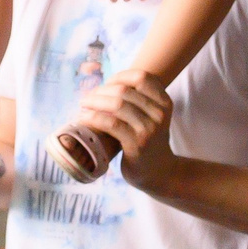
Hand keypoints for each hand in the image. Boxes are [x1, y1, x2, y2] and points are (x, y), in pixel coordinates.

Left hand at [74, 71, 173, 188]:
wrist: (158, 172)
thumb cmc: (147, 141)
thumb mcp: (151, 117)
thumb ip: (137, 101)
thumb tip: (106, 84)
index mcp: (164, 102)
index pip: (140, 76)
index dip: (118, 77)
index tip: (105, 85)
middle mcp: (160, 113)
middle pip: (124, 90)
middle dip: (100, 91)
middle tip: (87, 97)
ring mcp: (149, 129)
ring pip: (117, 104)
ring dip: (93, 102)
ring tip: (83, 105)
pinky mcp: (136, 144)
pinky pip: (111, 123)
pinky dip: (93, 117)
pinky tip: (84, 118)